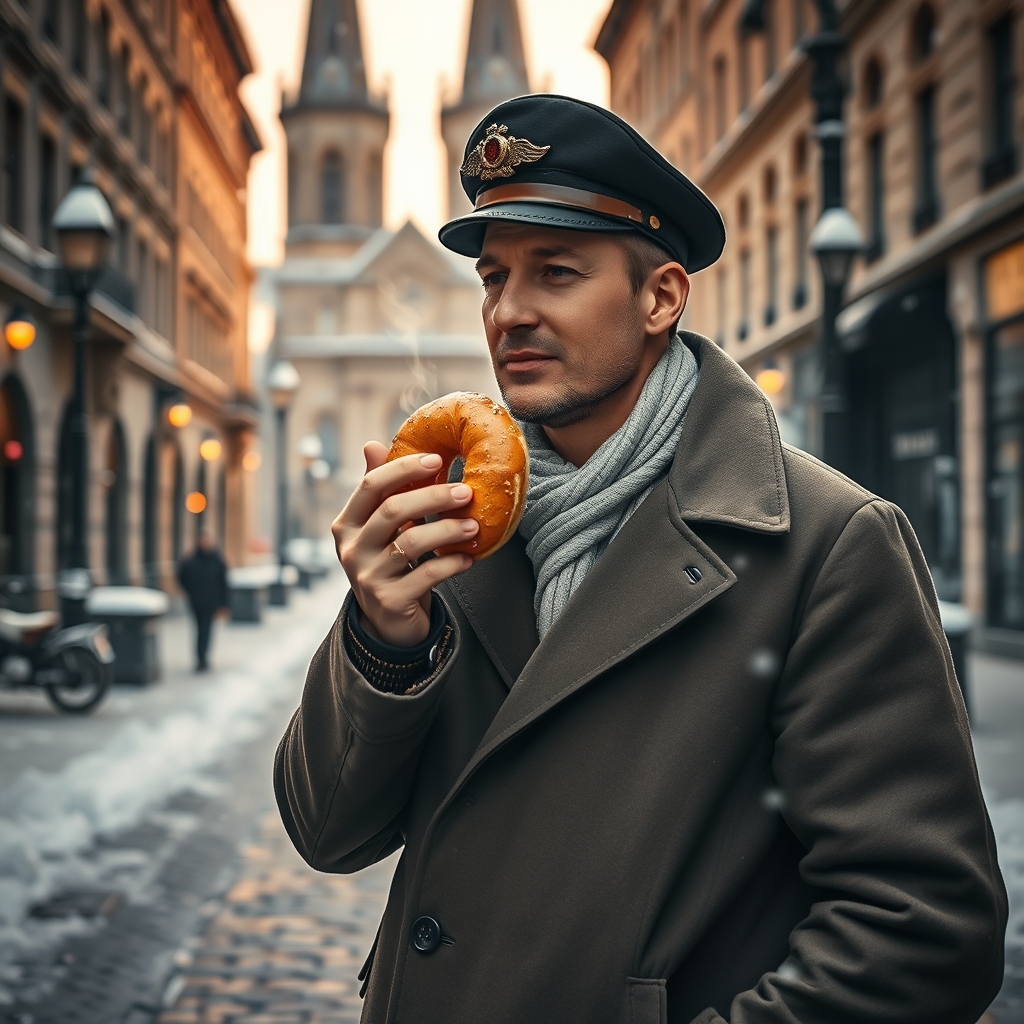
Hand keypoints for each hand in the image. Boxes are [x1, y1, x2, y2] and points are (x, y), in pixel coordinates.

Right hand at [332, 441, 477, 646]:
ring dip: (449, 530)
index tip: (437, 459)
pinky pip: (426, 574)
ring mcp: (368, 576)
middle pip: (393, 510)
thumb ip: (380, 491)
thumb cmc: (389, 563)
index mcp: (348, 523)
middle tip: (466, 492)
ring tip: (474, 525)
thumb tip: (372, 444)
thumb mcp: (380, 528)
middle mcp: (352, 549)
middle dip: (434, 497)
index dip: (404, 469)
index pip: (371, 485)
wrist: (387, 622)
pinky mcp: (389, 600)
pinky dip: (451, 564)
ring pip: (412, 542)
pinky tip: (468, 559)